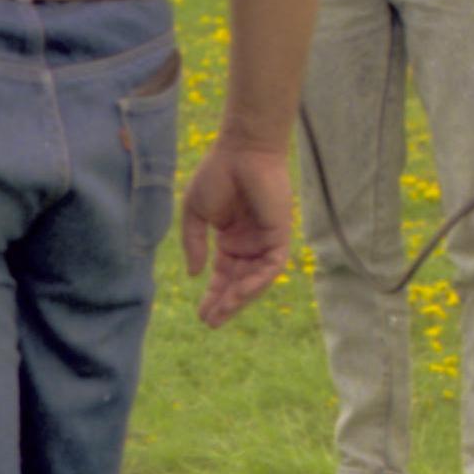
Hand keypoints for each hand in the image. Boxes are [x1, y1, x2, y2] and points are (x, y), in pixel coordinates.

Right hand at [179, 138, 296, 328]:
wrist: (241, 151)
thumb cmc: (217, 174)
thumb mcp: (195, 214)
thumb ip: (194, 244)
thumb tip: (195, 275)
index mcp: (231, 240)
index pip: (223, 275)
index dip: (213, 295)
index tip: (201, 314)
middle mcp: (250, 245)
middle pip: (238, 282)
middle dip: (225, 303)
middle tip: (211, 322)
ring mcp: (266, 241)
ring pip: (255, 280)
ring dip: (239, 298)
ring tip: (221, 313)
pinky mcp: (280, 235)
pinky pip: (271, 267)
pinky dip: (256, 281)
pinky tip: (239, 293)